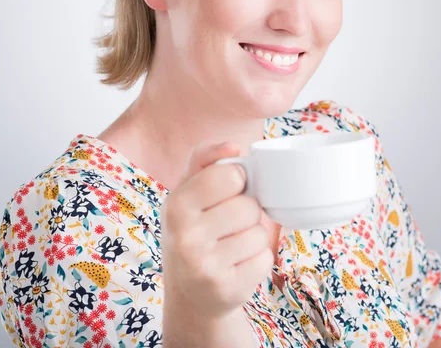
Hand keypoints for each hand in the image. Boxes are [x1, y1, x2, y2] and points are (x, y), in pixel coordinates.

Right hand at [160, 141, 272, 319]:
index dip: (237, 180)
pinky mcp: (227, 290)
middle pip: (248, 206)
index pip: (230, 175)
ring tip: (231, 246)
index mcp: (175, 205)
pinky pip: (265, 259)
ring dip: (253, 237)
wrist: (189, 295)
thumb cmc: (193, 230)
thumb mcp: (187, 192)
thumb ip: (205, 159)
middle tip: (227, 224)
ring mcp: (205, 267)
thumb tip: (233, 146)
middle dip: (246, 212)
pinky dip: (258, 260)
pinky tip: (237, 265)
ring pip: (259, 233)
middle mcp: (185, 237)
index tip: (228, 191)